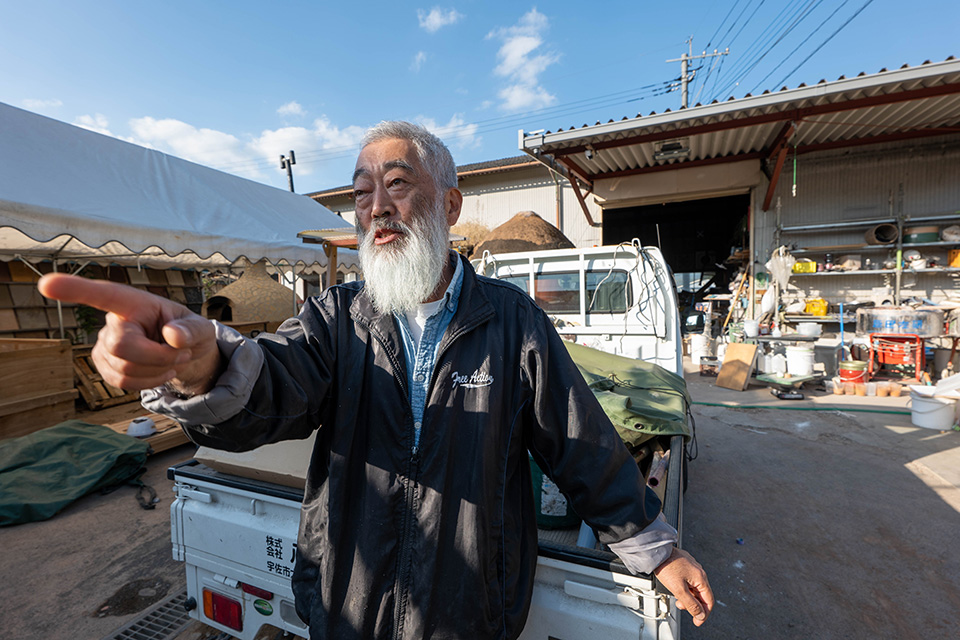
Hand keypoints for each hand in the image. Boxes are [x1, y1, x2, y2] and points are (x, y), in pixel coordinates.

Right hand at [38, 273, 221, 393]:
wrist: (185, 354)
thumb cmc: (189, 333)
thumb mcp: (200, 328)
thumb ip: (192, 330)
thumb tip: (173, 336)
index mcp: (134, 303)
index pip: (102, 294)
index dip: (74, 289)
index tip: (46, 283)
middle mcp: (113, 321)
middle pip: (122, 347)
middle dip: (158, 357)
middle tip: (180, 354)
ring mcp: (104, 345)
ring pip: (125, 370)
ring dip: (157, 372)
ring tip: (172, 360)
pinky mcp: (104, 365)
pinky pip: (121, 383)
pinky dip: (148, 383)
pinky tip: (158, 371)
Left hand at [653, 547, 713, 626]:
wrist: (656, 551)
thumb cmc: (666, 566)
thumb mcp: (678, 589)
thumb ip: (690, 604)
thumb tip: (700, 614)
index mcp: (700, 577)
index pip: (709, 600)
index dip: (704, 613)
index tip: (697, 621)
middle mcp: (699, 571)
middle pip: (701, 595)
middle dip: (693, 604)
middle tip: (681, 607)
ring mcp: (692, 567)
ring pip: (694, 588)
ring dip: (687, 596)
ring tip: (676, 597)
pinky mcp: (685, 565)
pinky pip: (688, 580)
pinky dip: (684, 588)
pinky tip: (675, 588)